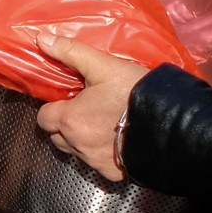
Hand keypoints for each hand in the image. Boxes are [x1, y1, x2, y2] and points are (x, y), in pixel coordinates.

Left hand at [31, 33, 156, 181]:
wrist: (169, 124)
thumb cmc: (134, 93)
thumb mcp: (103, 66)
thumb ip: (70, 53)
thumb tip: (42, 40)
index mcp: (69, 120)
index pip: (44, 118)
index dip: (54, 107)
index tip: (69, 100)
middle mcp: (77, 144)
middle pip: (57, 138)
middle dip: (65, 126)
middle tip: (86, 110)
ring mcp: (94, 161)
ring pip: (76, 152)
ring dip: (82, 140)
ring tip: (103, 124)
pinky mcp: (112, 173)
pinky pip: (98, 164)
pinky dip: (102, 154)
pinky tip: (117, 140)